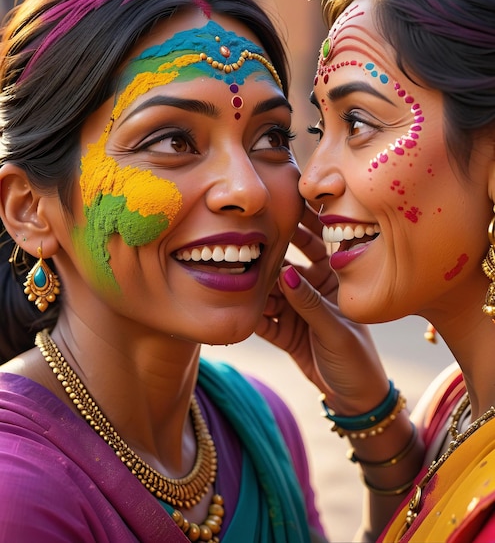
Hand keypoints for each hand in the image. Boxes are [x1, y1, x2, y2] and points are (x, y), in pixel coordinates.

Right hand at [256, 205, 389, 413]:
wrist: (354, 399)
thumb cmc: (357, 359)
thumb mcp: (335, 329)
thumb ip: (309, 303)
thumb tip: (285, 273)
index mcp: (335, 280)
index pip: (318, 242)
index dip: (304, 222)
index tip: (285, 202)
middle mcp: (313, 289)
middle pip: (288, 261)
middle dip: (271, 249)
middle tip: (249, 232)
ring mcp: (296, 309)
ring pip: (271, 289)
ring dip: (257, 284)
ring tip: (237, 271)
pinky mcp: (283, 331)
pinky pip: (264, 318)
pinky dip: (252, 313)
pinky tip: (237, 305)